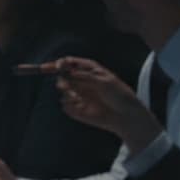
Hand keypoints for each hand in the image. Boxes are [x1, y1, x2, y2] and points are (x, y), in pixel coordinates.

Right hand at [39, 57, 161, 150]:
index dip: (59, 63)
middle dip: (62, 80)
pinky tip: (84, 109)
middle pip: (61, 75)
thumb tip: (65, 70)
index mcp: (88, 70)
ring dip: (67, 93)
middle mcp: (81, 80)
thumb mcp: (104, 81)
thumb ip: (84, 75)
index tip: (54, 67)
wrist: (125, 116)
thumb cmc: (119, 95)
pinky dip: (71, 105)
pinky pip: (65, 104)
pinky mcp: (76, 108)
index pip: (68, 63)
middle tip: (66, 86)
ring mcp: (78, 94)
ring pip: (62, 90)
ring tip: (79, 99)